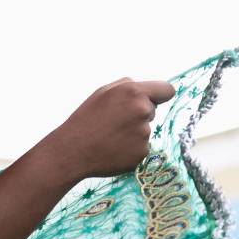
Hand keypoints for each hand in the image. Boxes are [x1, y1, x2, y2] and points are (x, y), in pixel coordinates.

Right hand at [43, 78, 175, 179]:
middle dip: (138, 114)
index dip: (160, 95)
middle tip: (113, 122)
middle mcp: (142, 110)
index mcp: (133, 92)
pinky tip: (112, 149)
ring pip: (145, 130)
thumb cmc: (85, 119)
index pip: (167, 90)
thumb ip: (126, 86)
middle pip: (152, 110)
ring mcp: (144, 133)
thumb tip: (145, 89)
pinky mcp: (142, 152)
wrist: (72, 151)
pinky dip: (129, 149)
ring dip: (132, 133)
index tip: (154, 101)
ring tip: (109, 137)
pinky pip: (141, 147)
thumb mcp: (101, 93)